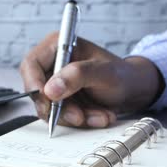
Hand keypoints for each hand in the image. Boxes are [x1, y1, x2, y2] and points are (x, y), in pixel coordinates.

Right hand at [20, 32, 163, 127]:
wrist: (135, 90)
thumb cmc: (122, 74)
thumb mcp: (105, 72)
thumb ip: (78, 76)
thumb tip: (49, 90)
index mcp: (57, 46)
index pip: (31, 65)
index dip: (34, 85)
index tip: (48, 102)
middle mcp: (52, 65)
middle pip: (38, 90)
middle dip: (59, 108)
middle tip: (80, 117)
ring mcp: (55, 84)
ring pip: (49, 108)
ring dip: (73, 117)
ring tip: (100, 116)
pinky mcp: (61, 101)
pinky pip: (60, 116)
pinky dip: (79, 120)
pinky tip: (99, 116)